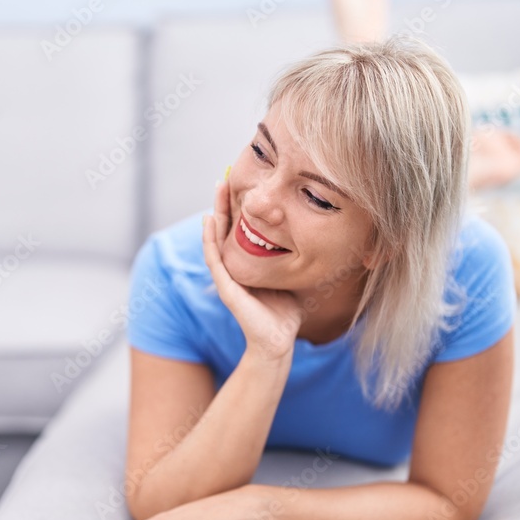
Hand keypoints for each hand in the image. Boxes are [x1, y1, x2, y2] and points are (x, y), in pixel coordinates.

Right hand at [203, 179, 303, 360]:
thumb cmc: (285, 311)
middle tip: (225, 177)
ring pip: (215, 238)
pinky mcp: (226, 287)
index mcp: (246, 262)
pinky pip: (214, 258)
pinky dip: (209, 238)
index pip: (239, 229)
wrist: (279, 341)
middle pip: (225, 228)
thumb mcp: (289, 274)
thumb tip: (311, 233)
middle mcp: (233, 266)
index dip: (238, 207)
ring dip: (214, 213)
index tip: (242, 183)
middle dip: (224, 203)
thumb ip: (291, 255)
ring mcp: (227, 276)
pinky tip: (209, 220)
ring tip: (217, 190)